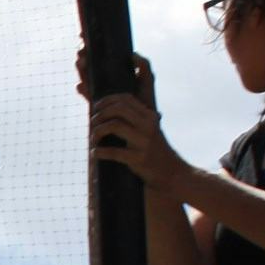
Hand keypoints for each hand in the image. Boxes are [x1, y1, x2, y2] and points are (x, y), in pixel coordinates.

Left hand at [86, 68, 190, 191]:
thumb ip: (129, 116)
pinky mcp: (139, 158)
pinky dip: (100, 151)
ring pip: (114, 125)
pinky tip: (95, 153)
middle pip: (118, 108)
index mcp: (149, 116)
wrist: (171, 173)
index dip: (107, 100)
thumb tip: (95, 92)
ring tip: (93, 139)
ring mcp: (144, 141)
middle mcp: (148, 125)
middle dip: (100, 114)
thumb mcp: (146, 129)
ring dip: (98, 131)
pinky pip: (114, 151)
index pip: (125, 98)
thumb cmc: (153, 149)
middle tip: (92, 124)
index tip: (96, 109)